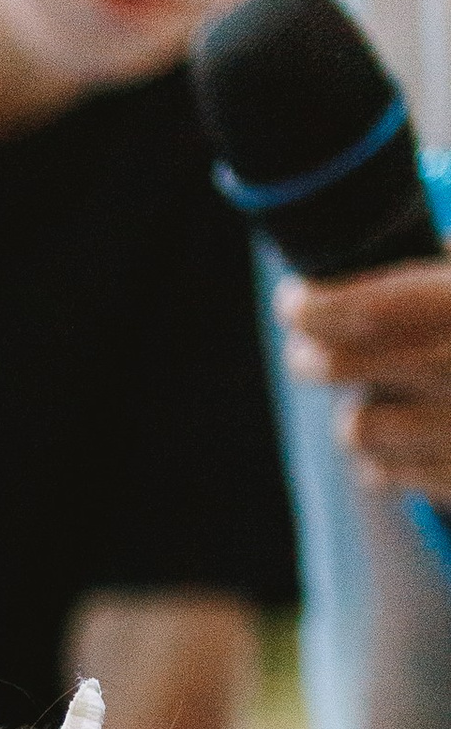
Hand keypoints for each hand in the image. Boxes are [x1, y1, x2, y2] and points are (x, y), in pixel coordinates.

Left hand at [279, 259, 450, 496]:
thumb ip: (440, 271)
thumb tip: (387, 256)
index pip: (365, 308)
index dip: (311, 307)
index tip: (293, 302)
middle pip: (338, 367)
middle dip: (309, 359)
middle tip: (306, 354)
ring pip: (355, 428)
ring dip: (357, 414)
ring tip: (380, 398)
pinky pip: (380, 472)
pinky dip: (382, 458)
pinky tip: (406, 439)